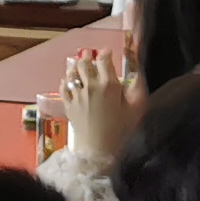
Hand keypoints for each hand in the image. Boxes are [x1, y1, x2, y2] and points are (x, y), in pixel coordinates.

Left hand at [61, 49, 137, 165]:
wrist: (99, 148)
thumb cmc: (121, 129)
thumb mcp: (135, 108)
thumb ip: (136, 88)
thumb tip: (135, 72)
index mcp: (109, 85)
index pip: (104, 60)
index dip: (105, 53)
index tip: (107, 52)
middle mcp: (91, 86)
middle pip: (84, 63)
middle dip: (87, 57)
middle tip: (90, 55)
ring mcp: (77, 94)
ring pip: (72, 73)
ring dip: (75, 66)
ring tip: (79, 65)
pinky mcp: (68, 104)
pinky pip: (63, 87)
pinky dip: (66, 81)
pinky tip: (69, 81)